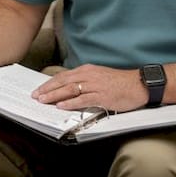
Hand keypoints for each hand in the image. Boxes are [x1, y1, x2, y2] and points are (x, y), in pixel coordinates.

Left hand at [32, 64, 146, 111]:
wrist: (139, 84)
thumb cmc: (121, 82)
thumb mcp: (100, 77)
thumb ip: (85, 81)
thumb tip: (70, 89)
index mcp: (87, 70)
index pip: (63, 76)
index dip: (50, 83)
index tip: (39, 89)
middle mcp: (89, 75)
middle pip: (63, 81)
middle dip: (47, 89)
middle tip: (36, 96)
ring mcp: (95, 85)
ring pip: (70, 89)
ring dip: (55, 95)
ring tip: (43, 100)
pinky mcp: (102, 96)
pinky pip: (83, 99)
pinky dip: (71, 103)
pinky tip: (61, 106)